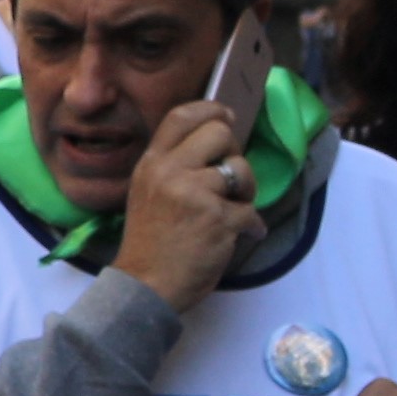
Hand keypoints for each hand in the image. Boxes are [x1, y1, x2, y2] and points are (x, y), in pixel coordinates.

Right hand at [114, 100, 260, 312]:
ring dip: (247, 191)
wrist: (145, 286)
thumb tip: (216, 146)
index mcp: (151, 164)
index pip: (181, 116)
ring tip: (235, 209)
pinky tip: (241, 235)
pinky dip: (251, 226)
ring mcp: (195, 194)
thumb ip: (172, 167)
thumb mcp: (147, 193)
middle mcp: (170, 172)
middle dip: (233, 154)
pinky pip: (251, 211)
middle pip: (220, 133)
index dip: (211, 110)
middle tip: (229, 179)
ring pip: (241, 170)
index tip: (226, 117)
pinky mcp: (218, 219)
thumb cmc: (149, 243)